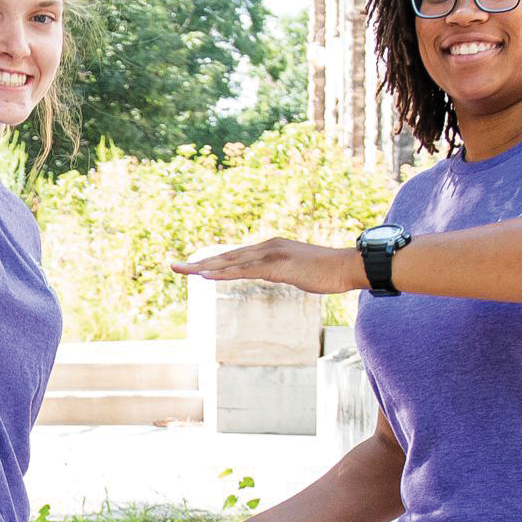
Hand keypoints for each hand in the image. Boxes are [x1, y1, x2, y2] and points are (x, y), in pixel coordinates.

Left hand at [175, 234, 365, 293]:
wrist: (347, 267)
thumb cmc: (327, 272)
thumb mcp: (296, 272)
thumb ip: (280, 272)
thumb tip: (272, 275)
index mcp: (270, 248)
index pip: (235, 256)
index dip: (213, 261)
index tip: (193, 267)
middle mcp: (267, 246)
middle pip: (226, 255)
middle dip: (199, 261)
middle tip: (174, 266)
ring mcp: (271, 254)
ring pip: (231, 261)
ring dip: (204, 266)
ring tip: (182, 270)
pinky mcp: (276, 266)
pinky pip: (244, 270)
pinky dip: (223, 272)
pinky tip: (206, 275)